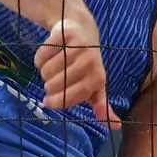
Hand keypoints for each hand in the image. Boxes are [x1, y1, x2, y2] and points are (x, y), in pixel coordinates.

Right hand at [35, 13, 120, 127]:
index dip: (57, 102)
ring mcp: (78, 46)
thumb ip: (102, 105)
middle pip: (55, 84)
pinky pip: (42, 55)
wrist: (82, 30)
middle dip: (49, 86)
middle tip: (53, 80)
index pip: (71, 97)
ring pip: (47, 71)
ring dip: (44, 72)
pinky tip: (48, 54)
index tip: (48, 102)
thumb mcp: (96, 85)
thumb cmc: (87, 64)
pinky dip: (39, 58)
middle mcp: (90, 61)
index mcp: (98, 77)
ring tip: (52, 67)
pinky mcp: (65, 34)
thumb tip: (116, 127)